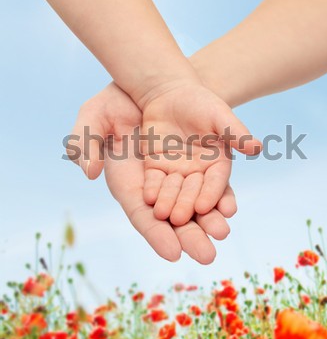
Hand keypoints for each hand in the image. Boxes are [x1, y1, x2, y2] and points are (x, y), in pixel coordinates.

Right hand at [67, 83, 235, 263]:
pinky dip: (219, 194)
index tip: (173, 253)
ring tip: (222, 231)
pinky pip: (210, 182)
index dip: (156, 234)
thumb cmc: (115, 100)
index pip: (142, 215)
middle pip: (173, 218)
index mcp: (129, 182)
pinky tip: (229, 206)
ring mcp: (178, 173)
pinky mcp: (198, 159)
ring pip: (195, 203)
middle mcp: (156, 184)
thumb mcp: (93, 116)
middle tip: (207, 255)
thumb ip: (85, 143)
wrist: (147, 82)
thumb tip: (89, 173)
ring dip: (209, 219)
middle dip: (190, 236)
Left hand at [141, 81, 261, 226]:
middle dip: (187, 205)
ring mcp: (176, 171)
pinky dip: (152, 189)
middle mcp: (198, 171)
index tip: (205, 207)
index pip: (216, 182)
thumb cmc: (201, 102)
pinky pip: (154, 180)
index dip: (211, 194)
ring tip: (162, 215)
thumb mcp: (219, 115)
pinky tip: (148, 198)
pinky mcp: (156, 166)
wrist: (171, 93)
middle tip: (180, 220)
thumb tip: (258, 148)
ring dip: (168, 203)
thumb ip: (236, 133)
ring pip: (173, 190)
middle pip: (193, 192)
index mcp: (218, 162)